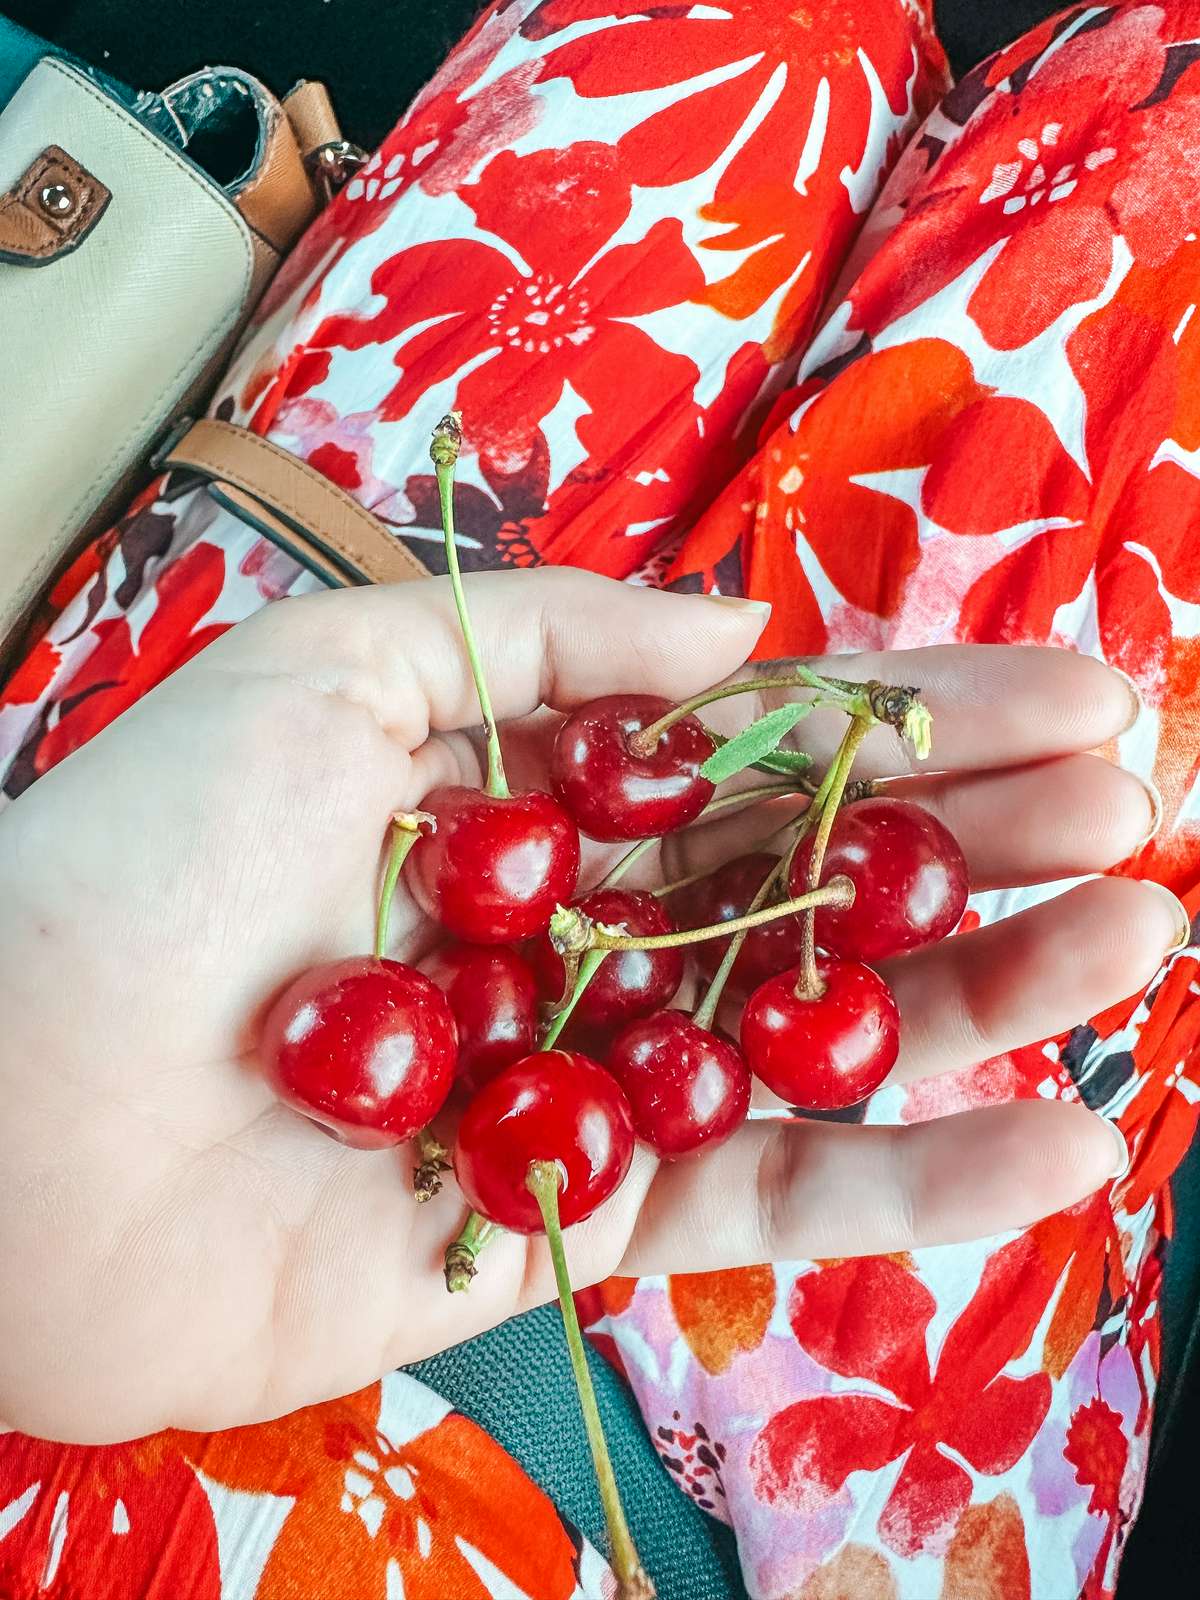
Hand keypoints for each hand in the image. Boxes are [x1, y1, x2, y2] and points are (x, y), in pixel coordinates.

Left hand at [0, 571, 1170, 1442]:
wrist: (4, 1107)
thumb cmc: (143, 862)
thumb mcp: (335, 673)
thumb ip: (544, 643)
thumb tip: (740, 631)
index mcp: (532, 804)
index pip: (760, 751)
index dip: (914, 720)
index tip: (1067, 685)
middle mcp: (579, 936)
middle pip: (819, 886)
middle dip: (982, 840)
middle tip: (1135, 800)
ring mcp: (591, 1080)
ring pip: (824, 1039)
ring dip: (985, 991)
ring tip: (1135, 935)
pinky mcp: (580, 1218)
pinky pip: (769, 1197)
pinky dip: (913, 1180)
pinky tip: (1057, 1132)